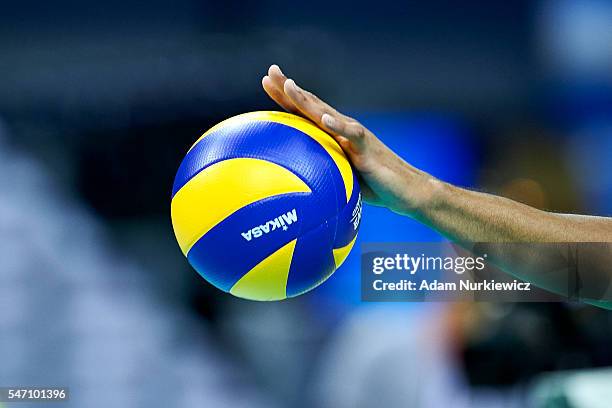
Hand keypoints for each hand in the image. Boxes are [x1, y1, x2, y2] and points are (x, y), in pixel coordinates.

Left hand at [262, 64, 438, 214]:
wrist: (407, 191)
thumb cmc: (375, 187)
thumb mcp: (343, 180)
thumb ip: (323, 174)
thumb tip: (296, 186)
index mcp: (333, 134)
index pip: (305, 113)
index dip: (286, 97)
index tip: (266, 82)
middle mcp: (342, 129)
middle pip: (312, 104)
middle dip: (289, 88)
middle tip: (270, 73)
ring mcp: (355, 135)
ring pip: (327, 113)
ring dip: (307, 100)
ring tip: (289, 86)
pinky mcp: (367, 147)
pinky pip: (352, 134)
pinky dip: (338, 125)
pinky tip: (324, 118)